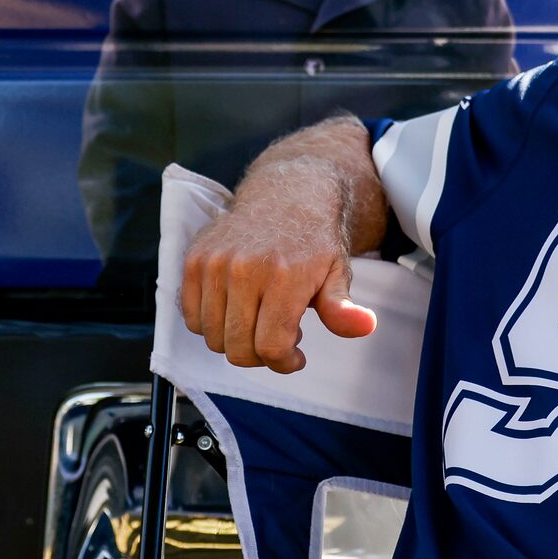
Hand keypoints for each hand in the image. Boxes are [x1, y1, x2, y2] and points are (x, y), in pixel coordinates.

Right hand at [180, 192, 375, 372]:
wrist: (286, 195)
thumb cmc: (315, 241)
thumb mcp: (338, 273)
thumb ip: (342, 308)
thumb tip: (366, 325)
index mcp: (284, 277)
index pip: (270, 347)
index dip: (283, 363)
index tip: (296, 357)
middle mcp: (244, 269)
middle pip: (238, 348)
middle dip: (260, 356)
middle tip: (278, 336)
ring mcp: (215, 264)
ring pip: (213, 337)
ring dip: (235, 340)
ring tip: (258, 319)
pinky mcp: (194, 260)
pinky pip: (191, 317)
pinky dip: (210, 325)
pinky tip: (234, 310)